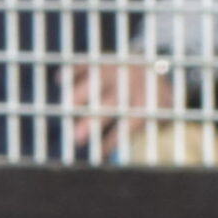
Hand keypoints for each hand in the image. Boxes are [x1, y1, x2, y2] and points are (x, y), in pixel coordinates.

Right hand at [60, 58, 178, 154]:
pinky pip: (89, 62)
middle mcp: (132, 84)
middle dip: (93, 122)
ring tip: (66, 108)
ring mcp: (118, 69)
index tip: (101, 155)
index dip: (115, 140)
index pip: (130, 123)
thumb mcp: (155, 114)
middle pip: (111, 104)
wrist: (155, 64)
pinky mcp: (106, 59)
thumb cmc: (149, 101)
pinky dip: (74, 69)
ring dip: (80, 95)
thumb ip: (137, 131)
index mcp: (148, 100)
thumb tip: (110, 157)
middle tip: (77, 139)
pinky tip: (61, 78)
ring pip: (97, 82)